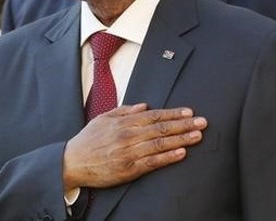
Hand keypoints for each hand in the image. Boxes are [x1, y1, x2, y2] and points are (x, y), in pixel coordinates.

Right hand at [62, 103, 206, 189]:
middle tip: (202, 122)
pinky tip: (181, 153)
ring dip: (182, 139)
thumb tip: (144, 105)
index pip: (154, 116)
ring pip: (160, 144)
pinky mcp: (129, 169)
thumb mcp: (103, 119)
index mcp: (123, 122)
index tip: (189, 112)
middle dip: (184, 124)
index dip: (173, 113)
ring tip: (197, 135)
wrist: (72, 162)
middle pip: (161, 128)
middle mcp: (128, 135)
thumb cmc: (87, 141)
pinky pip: (153, 162)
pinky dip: (168, 157)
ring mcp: (130, 152)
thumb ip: (124, 111)